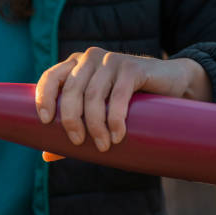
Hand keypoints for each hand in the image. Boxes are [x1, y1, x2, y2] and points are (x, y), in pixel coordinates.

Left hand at [36, 47, 211, 152]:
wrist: (171, 84)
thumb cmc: (127, 102)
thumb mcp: (98, 113)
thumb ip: (73, 130)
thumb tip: (46, 155)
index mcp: (74, 66)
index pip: (51, 77)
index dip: (44, 97)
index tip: (45, 121)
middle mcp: (89, 59)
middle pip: (71, 90)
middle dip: (71, 119)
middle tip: (77, 142)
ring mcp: (111, 60)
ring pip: (93, 95)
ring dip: (95, 125)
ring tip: (102, 146)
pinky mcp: (133, 67)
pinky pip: (118, 95)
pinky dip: (115, 119)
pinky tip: (117, 136)